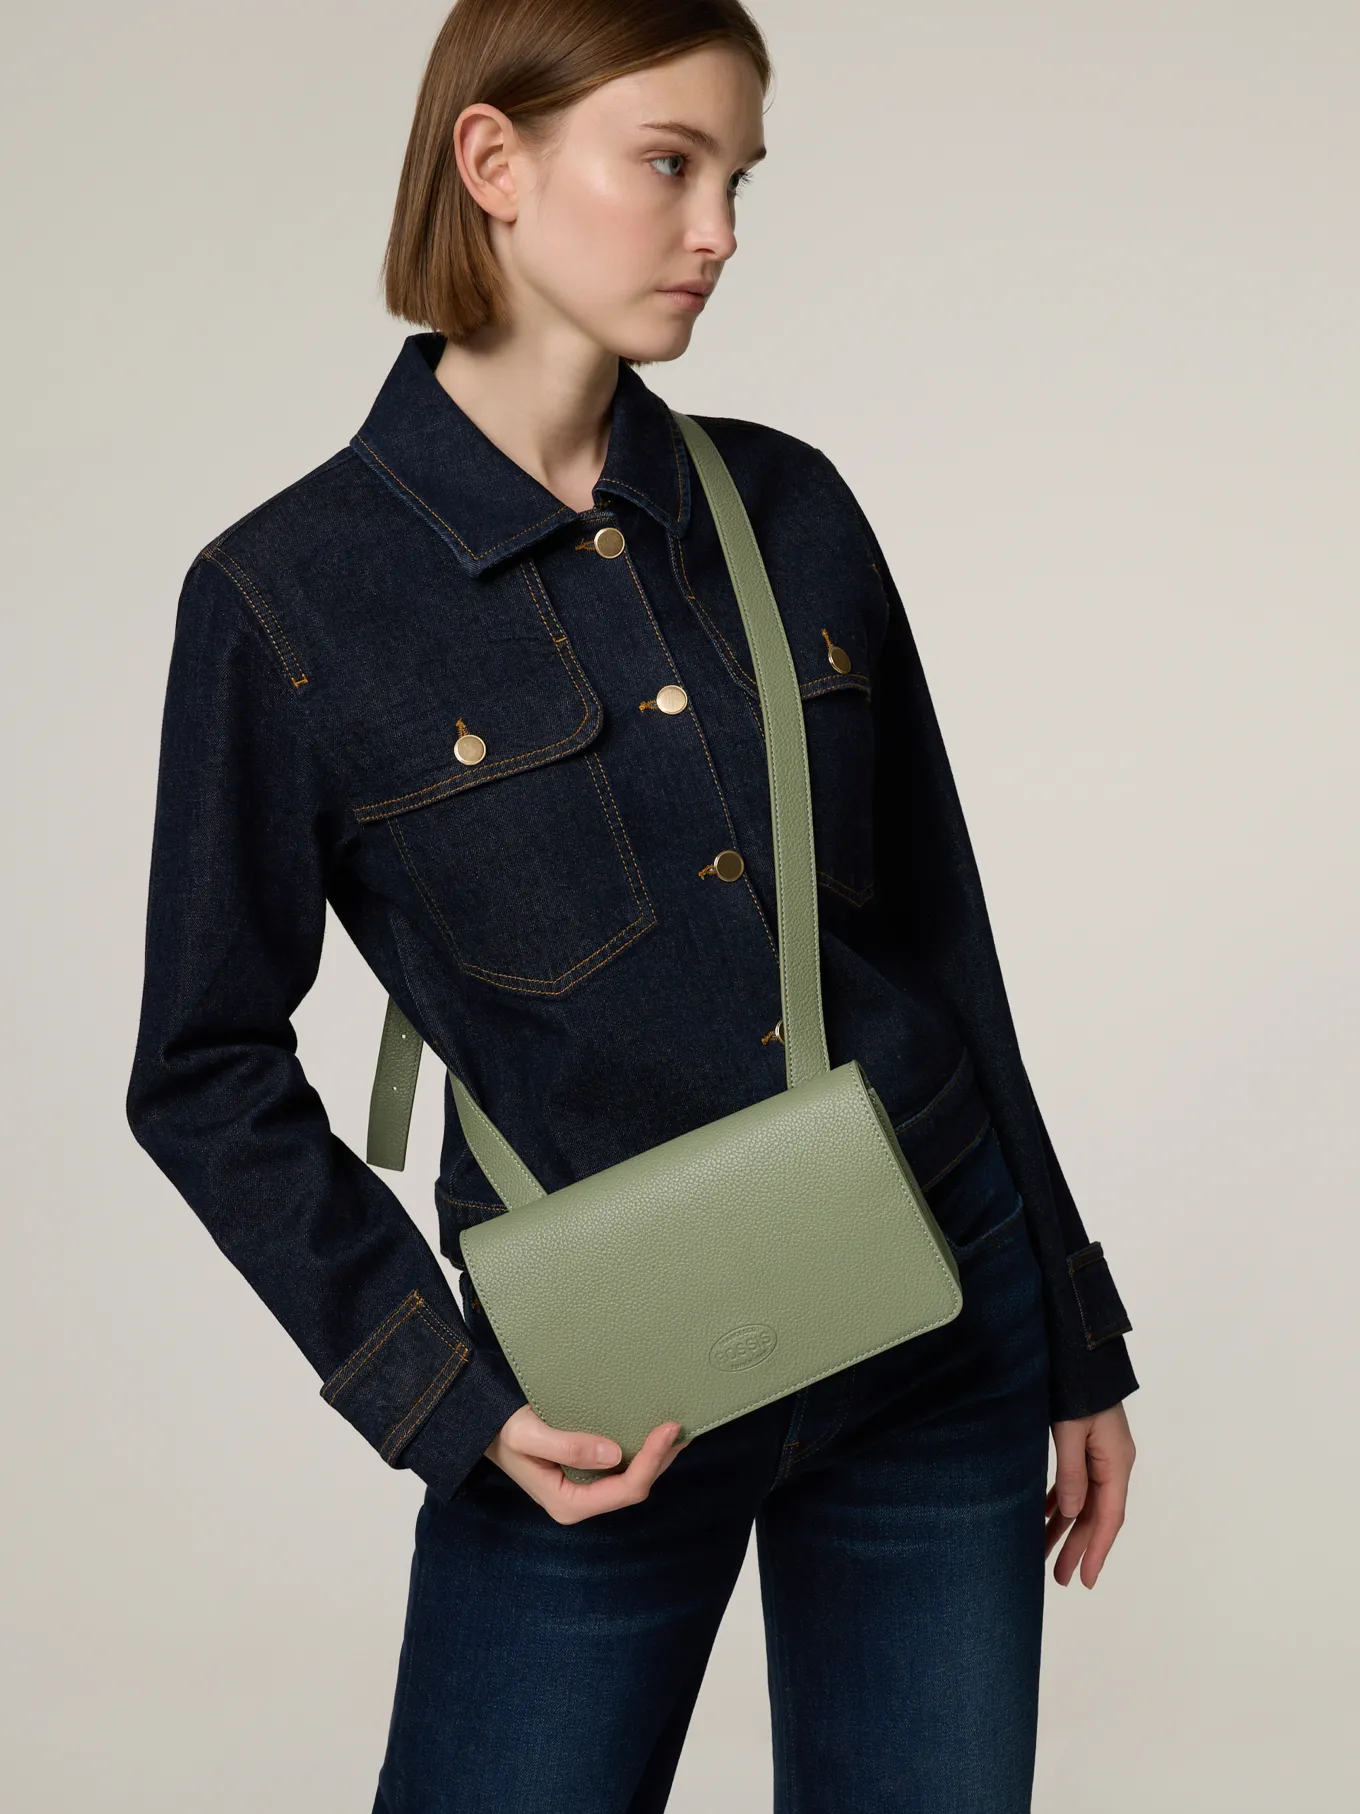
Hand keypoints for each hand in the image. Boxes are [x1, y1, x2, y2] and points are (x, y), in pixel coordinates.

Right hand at [484, 1404, 688, 1522]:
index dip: (651, 1461)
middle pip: (634, 1487)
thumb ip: (569, 1446)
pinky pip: (621, 1467)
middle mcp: (581, 1501)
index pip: (625, 1489)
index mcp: (569, 1502)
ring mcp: (584, 1488)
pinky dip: (641, 1450)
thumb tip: (615, 1453)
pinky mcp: (585, 1472)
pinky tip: (652, 1432)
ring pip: (631, 1478)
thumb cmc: (504, 1431)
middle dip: (661, 1460)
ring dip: (656, 1457)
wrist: (485, 1427)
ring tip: (678, 1431)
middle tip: (683, 1428)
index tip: (668, 1428)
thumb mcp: (530, 1435)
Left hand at [1045, 1401, 1134, 1587]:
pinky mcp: (1087, 1444)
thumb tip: (1072, 1514)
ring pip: (1086, 1501)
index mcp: (1117, 1462)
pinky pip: (1076, 1483)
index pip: (1109, 1517)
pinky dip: (1062, 1502)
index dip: (1096, 1550)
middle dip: (1078, 1546)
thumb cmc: (1078, 1387)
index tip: (1084, 1579)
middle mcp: (1114, 1462)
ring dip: (1067, 1527)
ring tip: (1045, 1555)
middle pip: (1098, 1514)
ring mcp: (1101, 1454)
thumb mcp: (1071, 1431)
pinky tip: (1046, 1517)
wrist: (1082, 1349)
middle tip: (1061, 1579)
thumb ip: (1071, 1473)